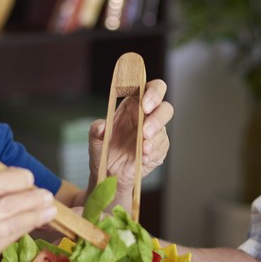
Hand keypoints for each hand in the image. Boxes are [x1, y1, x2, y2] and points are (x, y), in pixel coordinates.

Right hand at [0, 167, 57, 261]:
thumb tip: (12, 183)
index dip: (17, 178)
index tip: (28, 177)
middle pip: (9, 203)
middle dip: (33, 198)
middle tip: (47, 195)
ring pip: (14, 223)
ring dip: (36, 215)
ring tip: (50, 209)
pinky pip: (10, 238)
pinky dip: (25, 229)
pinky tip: (36, 224)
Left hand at [88, 78, 172, 196]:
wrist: (109, 172)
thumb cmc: (104, 149)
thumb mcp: (95, 138)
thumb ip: (97, 130)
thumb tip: (102, 127)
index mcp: (134, 105)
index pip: (150, 89)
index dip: (153, 93)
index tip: (145, 105)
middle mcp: (147, 116)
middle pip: (165, 108)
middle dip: (157, 118)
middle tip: (144, 131)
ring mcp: (155, 133)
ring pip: (164, 130)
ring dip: (154, 140)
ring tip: (142, 149)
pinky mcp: (159, 149)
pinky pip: (162, 148)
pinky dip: (153, 153)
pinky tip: (143, 158)